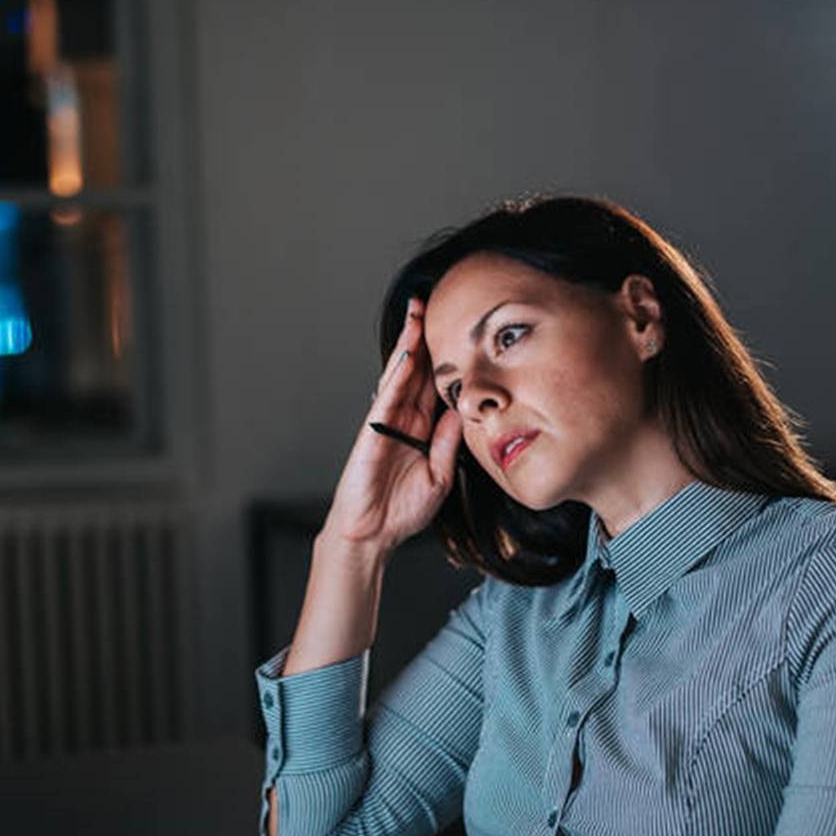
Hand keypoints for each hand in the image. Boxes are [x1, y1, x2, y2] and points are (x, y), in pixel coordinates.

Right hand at [320, 295, 463, 555]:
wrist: (374, 535)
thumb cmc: (402, 509)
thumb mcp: (441, 474)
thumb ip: (449, 442)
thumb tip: (464, 410)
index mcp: (420, 426)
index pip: (433, 382)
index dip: (444, 354)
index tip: (458, 326)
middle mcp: (402, 418)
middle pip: (415, 368)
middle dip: (423, 335)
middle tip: (433, 300)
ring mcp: (385, 423)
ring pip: (399, 376)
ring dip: (407, 345)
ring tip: (416, 314)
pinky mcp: (371, 434)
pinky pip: (386, 400)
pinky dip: (396, 377)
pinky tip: (405, 357)